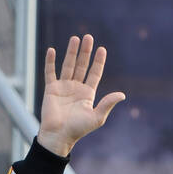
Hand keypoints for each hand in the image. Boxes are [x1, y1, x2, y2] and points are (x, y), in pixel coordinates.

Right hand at [38, 36, 125, 156]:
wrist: (59, 136)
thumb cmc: (78, 129)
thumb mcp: (96, 117)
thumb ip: (107, 104)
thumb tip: (122, 95)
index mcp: (87, 94)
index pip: (94, 74)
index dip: (98, 62)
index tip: (102, 49)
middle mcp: (76, 88)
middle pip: (82, 66)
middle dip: (85, 52)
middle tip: (88, 37)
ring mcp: (63, 87)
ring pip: (68, 65)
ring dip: (72, 52)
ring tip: (75, 38)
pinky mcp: (51, 89)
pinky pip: (50, 72)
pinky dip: (50, 62)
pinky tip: (53, 51)